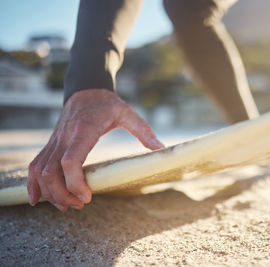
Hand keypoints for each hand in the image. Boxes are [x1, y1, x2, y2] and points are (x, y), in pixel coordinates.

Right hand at [28, 89, 163, 210]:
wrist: (85, 91)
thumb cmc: (107, 104)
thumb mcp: (128, 113)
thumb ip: (143, 130)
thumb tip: (160, 148)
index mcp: (84, 130)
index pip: (71, 160)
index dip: (75, 182)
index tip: (88, 196)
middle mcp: (65, 137)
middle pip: (52, 172)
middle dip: (62, 194)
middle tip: (81, 205)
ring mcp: (55, 141)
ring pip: (40, 171)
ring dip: (50, 193)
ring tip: (67, 205)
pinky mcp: (50, 145)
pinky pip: (35, 166)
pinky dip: (34, 183)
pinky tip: (37, 198)